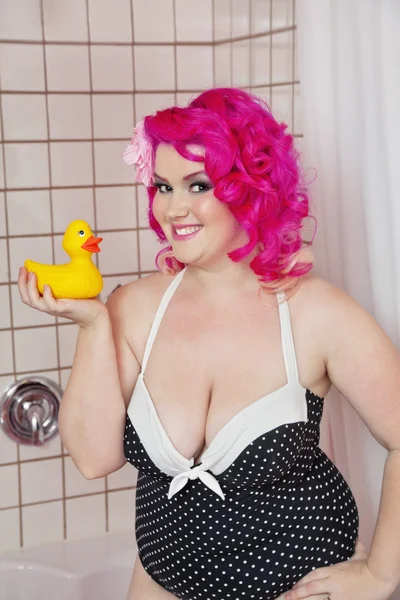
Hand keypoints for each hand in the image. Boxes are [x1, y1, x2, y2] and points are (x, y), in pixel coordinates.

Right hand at [18, 267, 108, 328]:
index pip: (28, 294)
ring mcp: (55, 308)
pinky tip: (47, 285)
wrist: (97, 314)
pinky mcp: (64, 309)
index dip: (22, 282)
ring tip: (33, 274)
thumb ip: (69, 274)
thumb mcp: (73, 285)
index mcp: (47, 300)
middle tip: (23, 269)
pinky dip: (47, 295)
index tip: (23, 268)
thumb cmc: (86, 300)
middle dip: (21, 283)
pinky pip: (50, 304)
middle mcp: (48, 306)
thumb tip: (74, 253)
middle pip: (26, 298)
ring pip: (35, 302)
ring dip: (30, 288)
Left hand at [279, 538, 394, 599]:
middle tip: (286, 596)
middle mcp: (333, 583)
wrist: (379, 578)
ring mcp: (338, 595)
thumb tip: (355, 537)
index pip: (313, 575)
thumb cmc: (369, 566)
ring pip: (317, 599)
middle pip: (311, 588)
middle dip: (298, 593)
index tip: (293, 585)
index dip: (301, 581)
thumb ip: (354, 546)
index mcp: (333, 570)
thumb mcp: (359, 554)